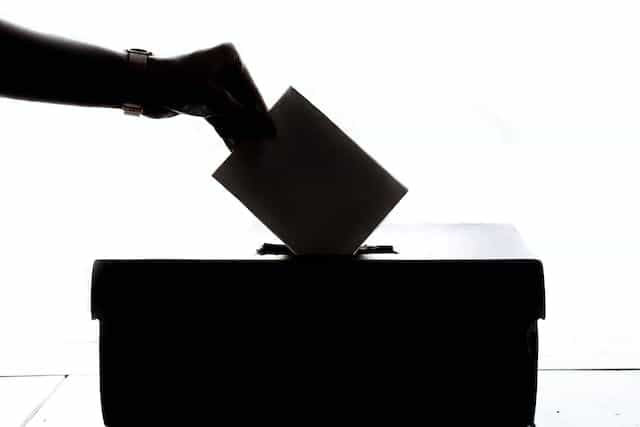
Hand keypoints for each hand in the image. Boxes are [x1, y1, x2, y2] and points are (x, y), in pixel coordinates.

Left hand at [145, 43, 273, 149]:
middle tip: (264, 144)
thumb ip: (242, 115)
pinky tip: (236, 147)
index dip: (261, 112)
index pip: (251, 89)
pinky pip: (220, 118)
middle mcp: (222, 69)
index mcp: (229, 58)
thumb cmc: (178, 83)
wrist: (140, 88)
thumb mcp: (215, 100)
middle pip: (243, 102)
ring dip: (240, 131)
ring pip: (232, 112)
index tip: (273, 132)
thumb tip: (266, 129)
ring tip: (252, 150)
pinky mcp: (202, 101)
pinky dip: (227, 132)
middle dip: (251, 124)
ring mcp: (212, 86)